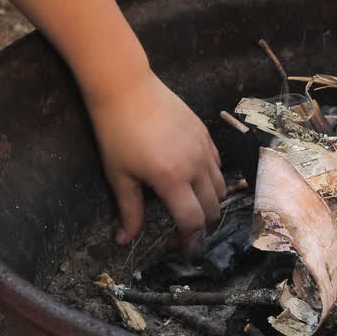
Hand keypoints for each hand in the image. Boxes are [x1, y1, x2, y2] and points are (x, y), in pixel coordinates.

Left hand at [85, 73, 225, 247]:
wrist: (126, 87)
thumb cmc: (116, 131)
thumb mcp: (118, 175)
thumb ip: (129, 211)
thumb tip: (125, 240)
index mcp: (171, 179)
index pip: (192, 221)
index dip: (189, 240)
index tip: (180, 248)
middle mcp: (194, 165)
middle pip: (212, 209)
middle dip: (201, 226)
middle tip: (182, 230)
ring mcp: (203, 148)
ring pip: (220, 188)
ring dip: (208, 203)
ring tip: (189, 205)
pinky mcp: (205, 134)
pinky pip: (218, 165)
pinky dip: (210, 179)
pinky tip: (192, 179)